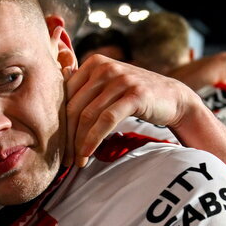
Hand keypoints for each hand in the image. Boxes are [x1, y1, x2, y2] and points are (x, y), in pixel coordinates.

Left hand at [64, 55, 205, 166]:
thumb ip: (85, 89)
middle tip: (64, 158)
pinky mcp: (134, 94)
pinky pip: (106, 120)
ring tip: (77, 161)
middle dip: (66, 136)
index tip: (56, 145)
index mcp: (93, 63)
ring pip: (88, 116)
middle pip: (74, 107)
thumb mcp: (108, 86)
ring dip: (80, 143)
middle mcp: (105, 67)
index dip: (58, 123)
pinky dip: (94, 140)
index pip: (66, 96)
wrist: (172, 97)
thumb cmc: (134, 96)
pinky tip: (88, 154)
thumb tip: (54, 100)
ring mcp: (120, 79)